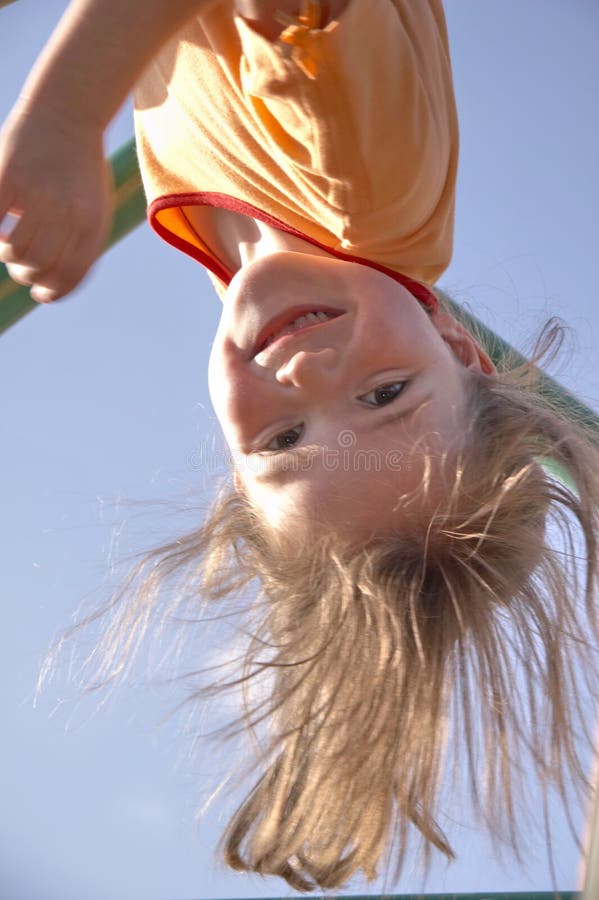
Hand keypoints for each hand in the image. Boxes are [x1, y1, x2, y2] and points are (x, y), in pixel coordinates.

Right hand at [0, 102, 112, 301]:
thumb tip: (53, 284)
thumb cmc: (81, 168)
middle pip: (38, 267)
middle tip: (21, 266)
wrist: (68, 112)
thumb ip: (80, 245)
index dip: (52, 292)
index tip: (40, 293)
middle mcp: (67, 212)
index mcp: (91, 224)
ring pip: (14, 251)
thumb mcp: (95, 208)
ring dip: (6, 255)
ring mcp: (37, 195)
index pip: (69, 276)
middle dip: (26, 274)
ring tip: (6, 244)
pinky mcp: (8, 177)